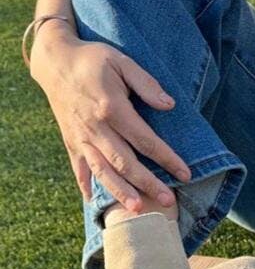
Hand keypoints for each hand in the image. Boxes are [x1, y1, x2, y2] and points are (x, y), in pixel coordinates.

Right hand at [30, 26, 190, 211]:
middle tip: (167, 200)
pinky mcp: (70, 140)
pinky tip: (94, 201)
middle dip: (147, 183)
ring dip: (120, 191)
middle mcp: (95, 128)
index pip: (144, 139)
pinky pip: (78, 167)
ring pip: (102, 170)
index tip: (185, 172)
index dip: (166, 157)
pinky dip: (86, 184)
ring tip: (137, 209)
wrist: (55, 61)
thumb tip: (169, 105)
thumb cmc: (94, 59)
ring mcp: (81, 137)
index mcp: (111, 108)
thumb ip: (146, 83)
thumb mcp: (122, 61)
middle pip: (124, 162)